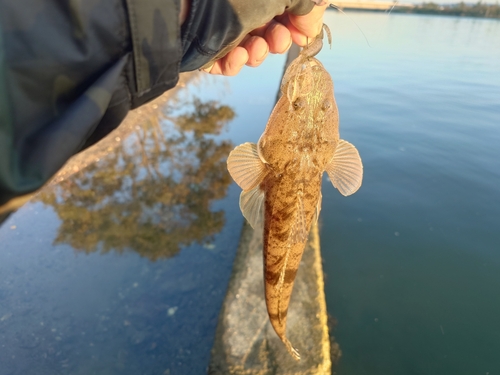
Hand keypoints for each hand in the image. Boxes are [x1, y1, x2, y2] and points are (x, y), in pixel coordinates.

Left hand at [203, 4, 327, 75]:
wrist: (185, 6)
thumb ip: (307, 5)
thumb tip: (312, 28)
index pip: (285, 12)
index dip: (297, 25)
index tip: (304, 35)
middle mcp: (240, 8)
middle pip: (269, 32)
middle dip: (278, 40)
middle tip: (277, 39)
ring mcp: (221, 29)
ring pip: (250, 50)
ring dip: (258, 53)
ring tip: (254, 47)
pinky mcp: (205, 49)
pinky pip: (227, 64)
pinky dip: (236, 64)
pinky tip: (237, 55)